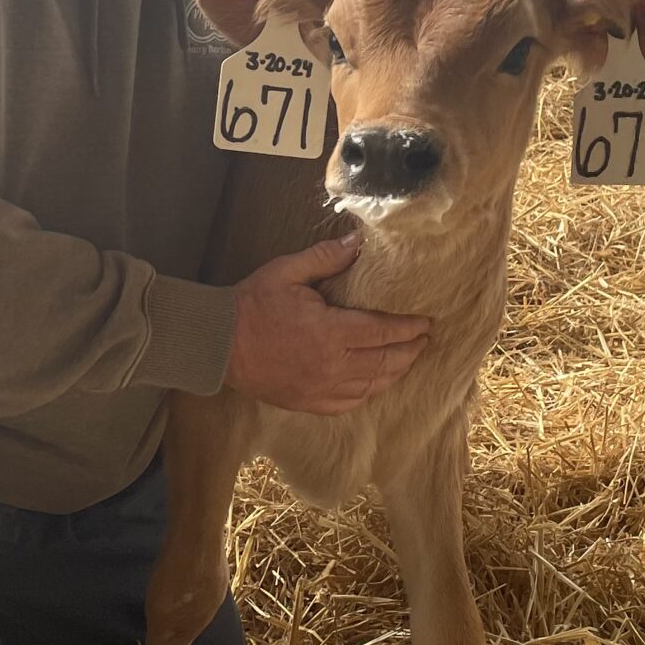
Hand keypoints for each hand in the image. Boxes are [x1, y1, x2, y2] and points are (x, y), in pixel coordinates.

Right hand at [223, 235, 429, 414]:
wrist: (218, 344)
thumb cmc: (251, 305)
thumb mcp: (287, 272)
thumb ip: (326, 258)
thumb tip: (358, 241)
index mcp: (330, 332)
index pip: (383, 332)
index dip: (409, 328)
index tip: (426, 323)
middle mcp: (332, 366)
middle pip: (384, 362)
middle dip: (409, 351)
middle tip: (424, 340)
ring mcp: (320, 389)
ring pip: (371, 386)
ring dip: (394, 373)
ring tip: (407, 360)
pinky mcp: (307, 402)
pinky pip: (349, 403)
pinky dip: (368, 393)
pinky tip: (374, 384)